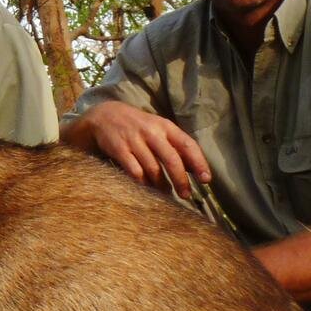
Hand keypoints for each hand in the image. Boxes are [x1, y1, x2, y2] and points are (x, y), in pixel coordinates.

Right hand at [63, 101, 212, 197]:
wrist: (104, 115)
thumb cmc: (139, 127)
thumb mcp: (158, 129)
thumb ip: (176, 146)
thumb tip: (196, 169)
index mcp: (165, 126)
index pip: (187, 144)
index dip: (199, 162)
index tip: (206, 179)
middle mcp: (151, 132)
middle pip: (171, 159)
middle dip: (180, 180)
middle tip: (185, 195)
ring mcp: (134, 140)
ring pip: (153, 168)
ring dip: (161, 185)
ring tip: (166, 195)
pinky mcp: (119, 149)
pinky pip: (134, 171)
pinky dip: (142, 183)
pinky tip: (147, 189)